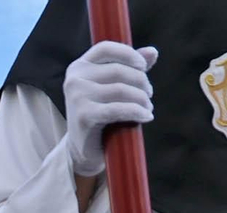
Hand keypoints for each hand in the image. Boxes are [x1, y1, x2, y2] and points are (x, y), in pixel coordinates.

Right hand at [64, 41, 157, 175]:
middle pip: (118, 71)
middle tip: (149, 95)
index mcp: (79, 67)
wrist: (83, 148)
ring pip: (121, 89)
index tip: (144, 66)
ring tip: (148, 108)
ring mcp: (77, 97)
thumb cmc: (100, 114)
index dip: (128, 54)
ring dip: (142, 99)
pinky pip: (118, 109)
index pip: (105, 49)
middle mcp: (74, 79)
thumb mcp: (112, 87)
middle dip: (141, 82)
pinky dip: (137, 112)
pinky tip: (146, 117)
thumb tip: (152, 52)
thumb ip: (129, 68)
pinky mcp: (83, 116)